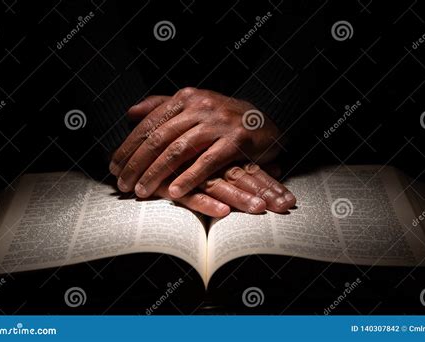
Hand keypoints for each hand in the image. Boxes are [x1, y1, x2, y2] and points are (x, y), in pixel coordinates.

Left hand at [110, 88, 280, 198]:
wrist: (264, 121)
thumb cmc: (223, 117)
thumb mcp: (193, 105)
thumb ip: (161, 106)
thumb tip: (130, 113)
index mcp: (186, 98)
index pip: (149, 123)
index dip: (129, 146)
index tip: (114, 166)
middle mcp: (200, 106)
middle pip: (159, 138)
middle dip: (136, 163)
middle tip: (121, 183)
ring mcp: (218, 123)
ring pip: (178, 150)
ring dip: (157, 173)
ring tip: (141, 191)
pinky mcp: (236, 140)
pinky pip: (207, 162)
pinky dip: (189, 178)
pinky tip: (174, 192)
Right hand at [153, 163, 295, 217]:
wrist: (136, 154)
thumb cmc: (176, 151)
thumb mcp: (210, 154)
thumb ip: (241, 160)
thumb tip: (278, 165)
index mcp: (216, 150)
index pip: (247, 166)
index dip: (269, 179)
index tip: (288, 197)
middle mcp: (205, 157)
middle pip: (239, 174)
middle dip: (263, 190)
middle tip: (285, 205)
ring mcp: (188, 170)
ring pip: (218, 184)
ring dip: (240, 197)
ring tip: (260, 209)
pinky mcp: (169, 183)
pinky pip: (191, 195)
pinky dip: (206, 203)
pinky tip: (222, 212)